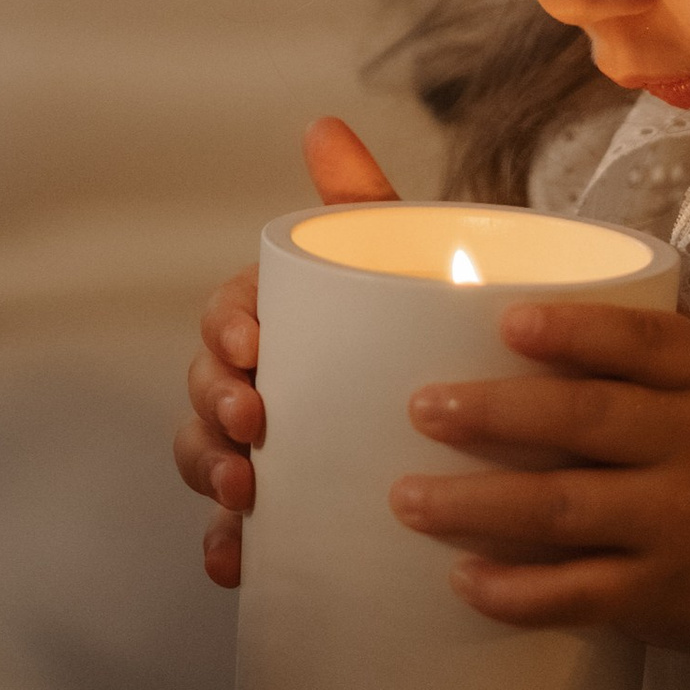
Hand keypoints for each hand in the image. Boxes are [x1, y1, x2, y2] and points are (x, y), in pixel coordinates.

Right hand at [174, 118, 396, 587]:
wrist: (483, 423)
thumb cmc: (423, 329)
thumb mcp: (402, 269)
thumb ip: (363, 205)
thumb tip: (322, 123)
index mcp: (277, 322)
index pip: (226, 317)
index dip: (227, 330)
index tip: (256, 345)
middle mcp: (259, 384)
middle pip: (206, 391)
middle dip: (211, 408)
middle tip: (252, 423)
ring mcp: (264, 451)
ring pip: (207, 459)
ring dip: (211, 475)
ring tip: (244, 496)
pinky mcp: (279, 513)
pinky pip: (233, 535)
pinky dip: (223, 549)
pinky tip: (234, 566)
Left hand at [388, 302, 689, 689]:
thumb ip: (618, 351)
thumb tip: (488, 307)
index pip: (645, 342)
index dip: (577, 331)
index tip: (510, 322)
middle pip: (590, 419)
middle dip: (500, 412)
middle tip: (423, 408)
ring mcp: (675, 524)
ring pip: (566, 509)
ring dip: (479, 505)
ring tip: (408, 499)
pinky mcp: (656, 594)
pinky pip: (577, 594)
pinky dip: (517, 591)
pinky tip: (463, 580)